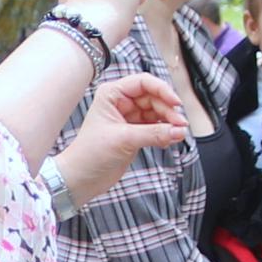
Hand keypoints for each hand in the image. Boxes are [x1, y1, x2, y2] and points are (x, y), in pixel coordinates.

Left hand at [51, 70, 188, 203]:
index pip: (143, 82)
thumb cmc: (90, 154)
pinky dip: (165, 133)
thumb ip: (153, 134)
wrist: (81, 179)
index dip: (162, 90)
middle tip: (181, 125)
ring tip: (178, 134)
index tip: (176, 103)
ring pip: (157, 113)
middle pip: (154, 98)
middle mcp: (121, 102)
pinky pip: (156, 127)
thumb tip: (179, 130)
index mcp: (112, 94)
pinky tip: (170, 140)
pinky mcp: (135, 133)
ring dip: (169, 122)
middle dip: (168, 110)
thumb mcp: (123, 140)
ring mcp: (129, 118)